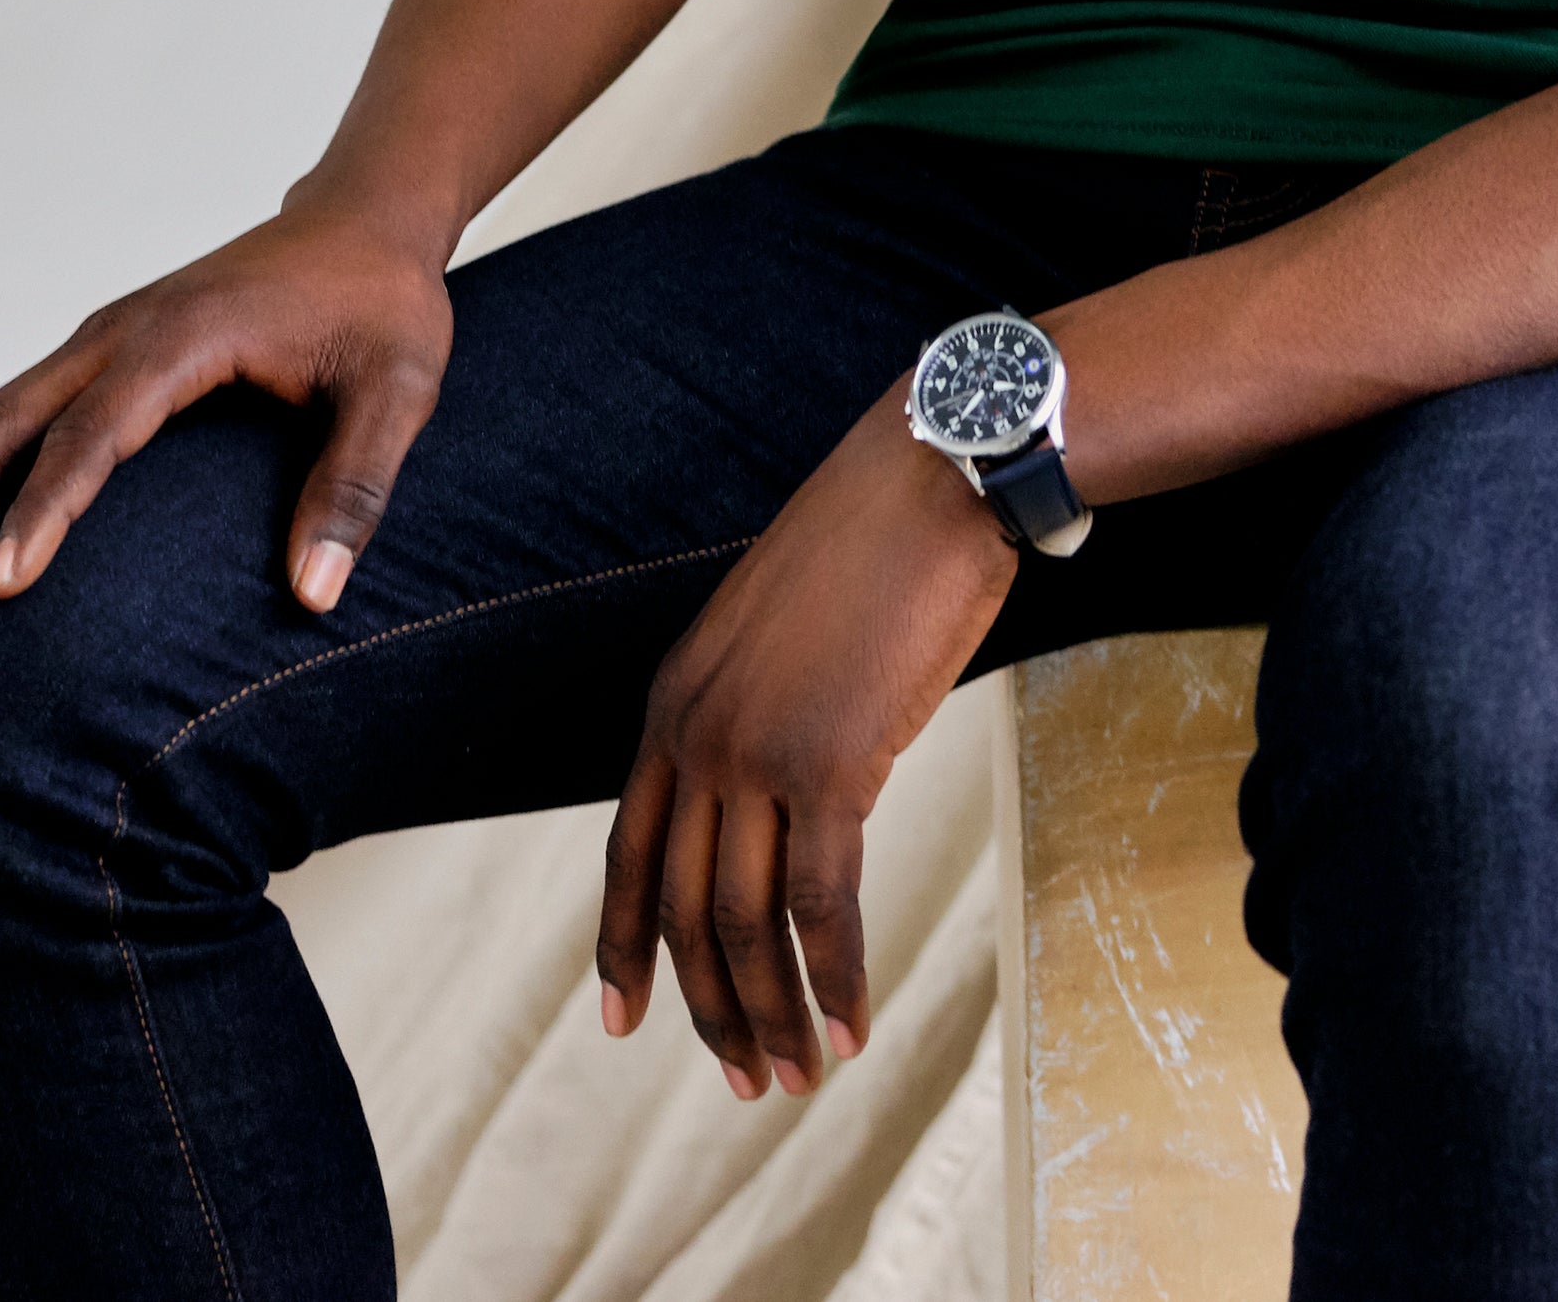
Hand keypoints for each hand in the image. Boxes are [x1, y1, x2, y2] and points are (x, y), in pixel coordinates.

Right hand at [0, 200, 456, 613]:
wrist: (365, 217)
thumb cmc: (385, 305)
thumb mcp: (400, 389)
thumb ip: (356, 485)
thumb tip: (316, 595)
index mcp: (183, 338)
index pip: (96, 435)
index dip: (45, 511)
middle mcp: (121, 331)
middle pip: (3, 422)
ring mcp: (100, 337)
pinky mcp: (97, 351)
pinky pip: (6, 412)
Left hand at [597, 408, 1017, 1099]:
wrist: (934, 477)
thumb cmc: (879, 542)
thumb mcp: (786, 631)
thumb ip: (764, 712)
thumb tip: (791, 792)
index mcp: (673, 701)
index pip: (629, 854)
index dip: (623, 946)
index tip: (625, 1022)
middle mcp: (696, 734)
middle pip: (686, 908)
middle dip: (710, 1007)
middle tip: (747, 1080)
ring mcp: (757, 752)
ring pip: (746, 923)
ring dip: (773, 1012)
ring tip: (800, 1076)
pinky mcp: (832, 765)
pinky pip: (822, 904)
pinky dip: (838, 976)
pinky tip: (854, 1023)